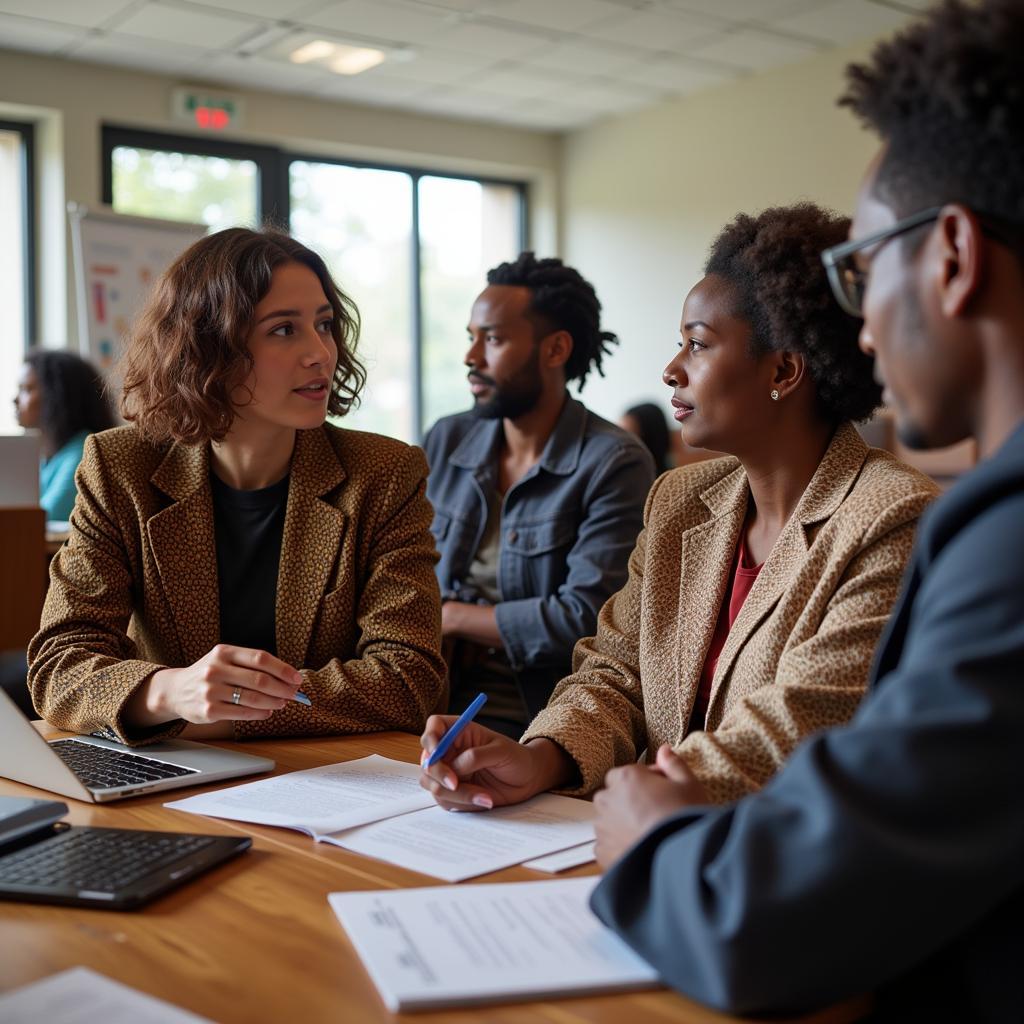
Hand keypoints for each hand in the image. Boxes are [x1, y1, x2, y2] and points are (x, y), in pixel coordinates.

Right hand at [127, 644, 301, 726]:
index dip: (282, 669)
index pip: (260, 658)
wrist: (175, 690)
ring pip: (252, 697)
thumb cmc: (209, 674)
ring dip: (273, 702)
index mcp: (224, 652)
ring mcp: (210, 690)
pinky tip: (267, 712)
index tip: (296, 678)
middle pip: (259, 679)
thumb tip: (286, 678)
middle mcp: (215, 669)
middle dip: (282, 688)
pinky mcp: (208, 710)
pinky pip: (241, 713)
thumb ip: (251, 665)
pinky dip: (259, 713)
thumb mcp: (225, 660)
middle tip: (294, 694)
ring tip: (282, 703)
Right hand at [418, 717, 572, 810]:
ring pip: (432, 784)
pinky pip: (444, 800)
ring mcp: (449, 772)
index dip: (430, 738)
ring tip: (483, 795)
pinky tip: (484, 800)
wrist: (528, 780)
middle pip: (426, 760)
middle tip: (456, 783)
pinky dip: (463, 802)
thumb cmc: (517, 758)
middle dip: (439, 773)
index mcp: (460, 731)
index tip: (436, 753)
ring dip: (456, 793)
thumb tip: (454, 767)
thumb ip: (475, 757)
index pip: (434, 726)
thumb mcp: (500, 751)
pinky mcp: (453, 792)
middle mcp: (450, 751)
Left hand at [593, 744, 709, 867]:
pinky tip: (639, 850)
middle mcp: (607, 799)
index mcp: (625, 777)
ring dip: (621, 824)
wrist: (684, 859)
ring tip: (648, 834)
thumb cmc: (687, 818)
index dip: (643, 782)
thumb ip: (673, 764)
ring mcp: (602, 827)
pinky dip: (618, 847)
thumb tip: (664, 749)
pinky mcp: (602, 853)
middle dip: (628, 802)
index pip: (624, 774)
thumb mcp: (689, 785)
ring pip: (607, 820)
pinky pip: (607, 845)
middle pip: (613, 796)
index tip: (660, 792)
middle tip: (654, 813)